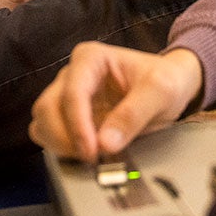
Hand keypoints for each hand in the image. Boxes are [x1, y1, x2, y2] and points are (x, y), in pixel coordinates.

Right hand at [29, 43, 202, 163]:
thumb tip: (106, 143)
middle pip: (47, 108)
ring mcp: (68, 96)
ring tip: (90, 156)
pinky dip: (61, 149)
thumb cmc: (166, 79)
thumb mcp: (160, 91)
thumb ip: (134, 114)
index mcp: (90, 58)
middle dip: (64, 137)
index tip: (92, 150)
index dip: (78, 125)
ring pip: (42, 122)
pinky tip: (86, 154)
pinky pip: (50, 134)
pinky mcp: (70, 117)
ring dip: (59, 144)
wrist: (172, 85)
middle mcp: (73, 75)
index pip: (72, 92)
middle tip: (91, 158)